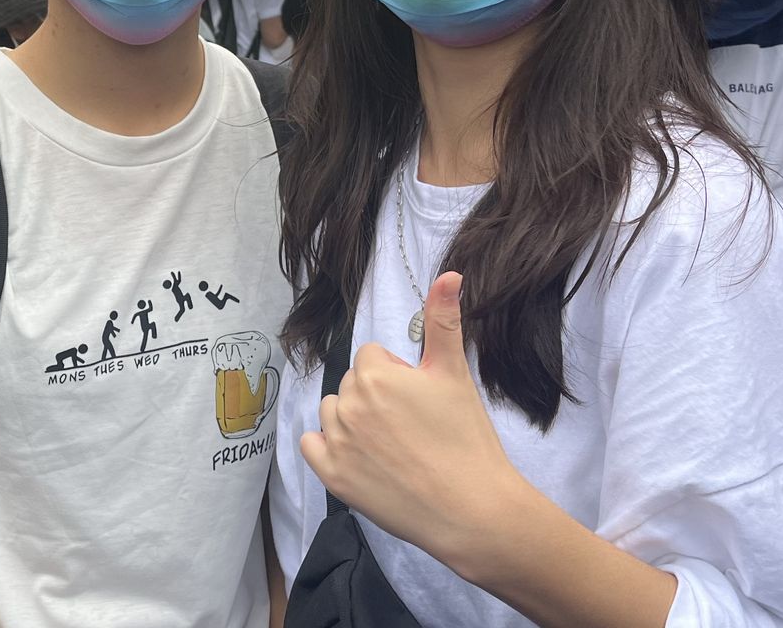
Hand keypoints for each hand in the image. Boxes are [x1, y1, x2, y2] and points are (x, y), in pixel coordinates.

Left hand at [301, 272, 533, 570]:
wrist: (471, 509)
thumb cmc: (466, 439)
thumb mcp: (454, 374)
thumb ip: (443, 321)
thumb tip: (448, 274)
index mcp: (374, 374)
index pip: (372, 359)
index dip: (398, 378)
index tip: (419, 402)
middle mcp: (348, 404)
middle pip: (352, 385)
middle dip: (376, 398)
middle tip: (412, 427)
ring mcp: (337, 442)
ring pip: (333, 413)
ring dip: (353, 422)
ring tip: (391, 446)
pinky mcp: (332, 477)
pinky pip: (312, 445)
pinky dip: (328, 448)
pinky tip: (361, 458)